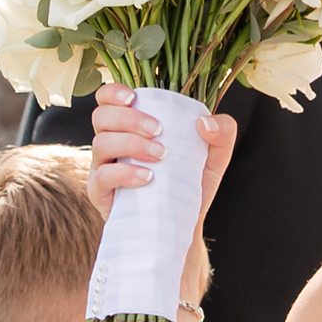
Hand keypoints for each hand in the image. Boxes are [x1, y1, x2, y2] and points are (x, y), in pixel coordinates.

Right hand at [90, 87, 237, 303]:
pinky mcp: (102, 195)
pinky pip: (102, 176)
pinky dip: (125, 173)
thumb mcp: (213, 159)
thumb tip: (205, 122)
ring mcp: (103, 169)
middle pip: (101, 116)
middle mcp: (112, 145)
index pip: (107, 99)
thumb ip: (221, 134)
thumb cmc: (189, 187)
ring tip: (161, 156)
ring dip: (131, 143)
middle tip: (159, 131)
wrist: (182, 229)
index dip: (114, 92)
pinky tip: (149, 178)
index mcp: (130, 128)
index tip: (135, 97)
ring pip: (100, 142)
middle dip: (129, 118)